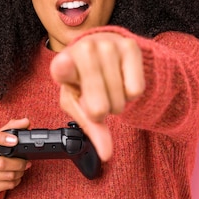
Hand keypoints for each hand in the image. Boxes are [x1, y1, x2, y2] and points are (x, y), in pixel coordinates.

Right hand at [0, 118, 31, 195]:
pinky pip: (3, 185)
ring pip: (3, 175)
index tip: (15, 140)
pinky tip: (17, 176)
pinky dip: (14, 181)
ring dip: (18, 172)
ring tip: (23, 168)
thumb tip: (25, 122)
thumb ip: (12, 127)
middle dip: (16, 163)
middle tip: (26, 161)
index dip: (0, 138)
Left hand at [50, 32, 144, 161]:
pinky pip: (136, 89)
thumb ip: (90, 127)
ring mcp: (108, 45)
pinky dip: (131, 93)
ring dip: (117, 103)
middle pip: (99, 106)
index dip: (65, 69)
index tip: (64, 66)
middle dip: (101, 112)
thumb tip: (107, 154)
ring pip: (120, 99)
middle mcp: (84, 49)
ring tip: (108, 88)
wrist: (100, 50)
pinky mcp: (130, 46)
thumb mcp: (78, 103)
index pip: (62, 68)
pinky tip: (121, 80)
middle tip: (96, 99)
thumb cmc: (83, 81)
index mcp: (62, 64)